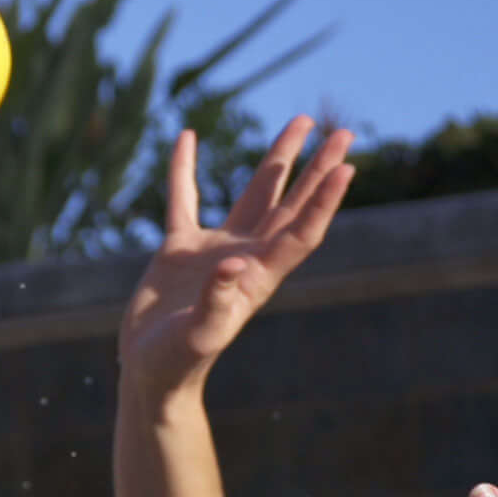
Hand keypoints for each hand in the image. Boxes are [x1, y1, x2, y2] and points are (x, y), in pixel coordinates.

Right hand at [119, 118, 356, 398]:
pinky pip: (184, 200)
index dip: (324, 201)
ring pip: (254, 194)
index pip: (300, 232)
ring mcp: (215, 249)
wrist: (151, 372)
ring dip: (277, 160)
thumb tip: (232, 265)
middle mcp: (246, 256)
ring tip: (300, 124)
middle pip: (291, 204)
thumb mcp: (199, 336)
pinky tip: (188, 138)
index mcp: (258, 277)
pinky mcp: (181, 248)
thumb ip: (216, 303)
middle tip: (343, 132)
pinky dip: (184, 169)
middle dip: (317, 168)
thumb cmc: (178, 362)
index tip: (345, 168)